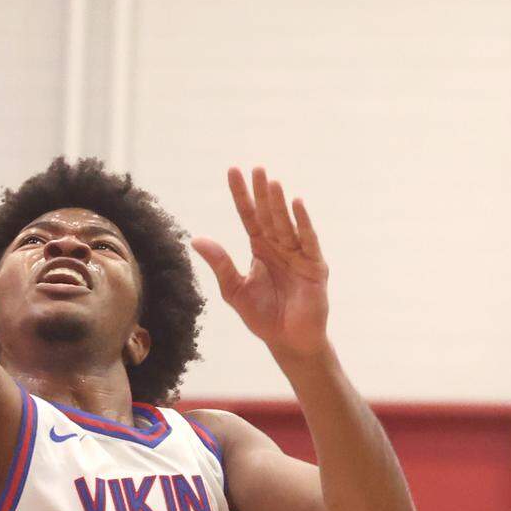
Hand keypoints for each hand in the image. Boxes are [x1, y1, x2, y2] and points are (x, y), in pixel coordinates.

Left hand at [193, 168, 330, 362]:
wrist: (287, 341)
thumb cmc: (262, 316)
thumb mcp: (234, 289)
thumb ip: (220, 263)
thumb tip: (195, 239)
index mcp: (260, 249)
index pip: (248, 216)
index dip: (241, 195)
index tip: (233, 171)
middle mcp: (280, 246)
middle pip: (268, 215)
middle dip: (261, 193)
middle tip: (255, 169)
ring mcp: (298, 254)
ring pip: (286, 223)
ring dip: (279, 203)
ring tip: (271, 182)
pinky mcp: (315, 266)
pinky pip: (308, 240)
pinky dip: (303, 222)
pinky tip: (296, 203)